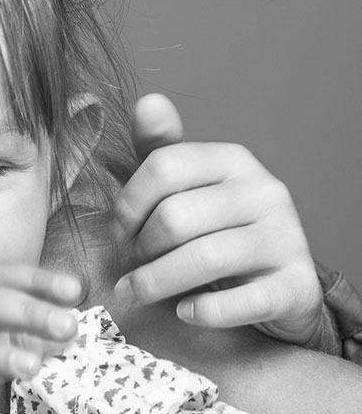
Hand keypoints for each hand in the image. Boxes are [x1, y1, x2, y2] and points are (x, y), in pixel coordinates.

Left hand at [111, 94, 322, 343]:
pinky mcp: (297, 286)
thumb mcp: (186, 185)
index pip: (162, 166)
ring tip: (135, 293)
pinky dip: (204, 310)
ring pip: (204, 258)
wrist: (277, 284)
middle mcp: (264, 191)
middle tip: (127, 266)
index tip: (116, 231)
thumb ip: (160, 148)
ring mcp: (286, 238)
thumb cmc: (216, 229)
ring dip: (156, 283)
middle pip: (176, 217)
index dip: (127, 203)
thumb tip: (148, 101)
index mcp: (232, 159)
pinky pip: (242, 301)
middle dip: (139, 248)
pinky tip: (184, 311)